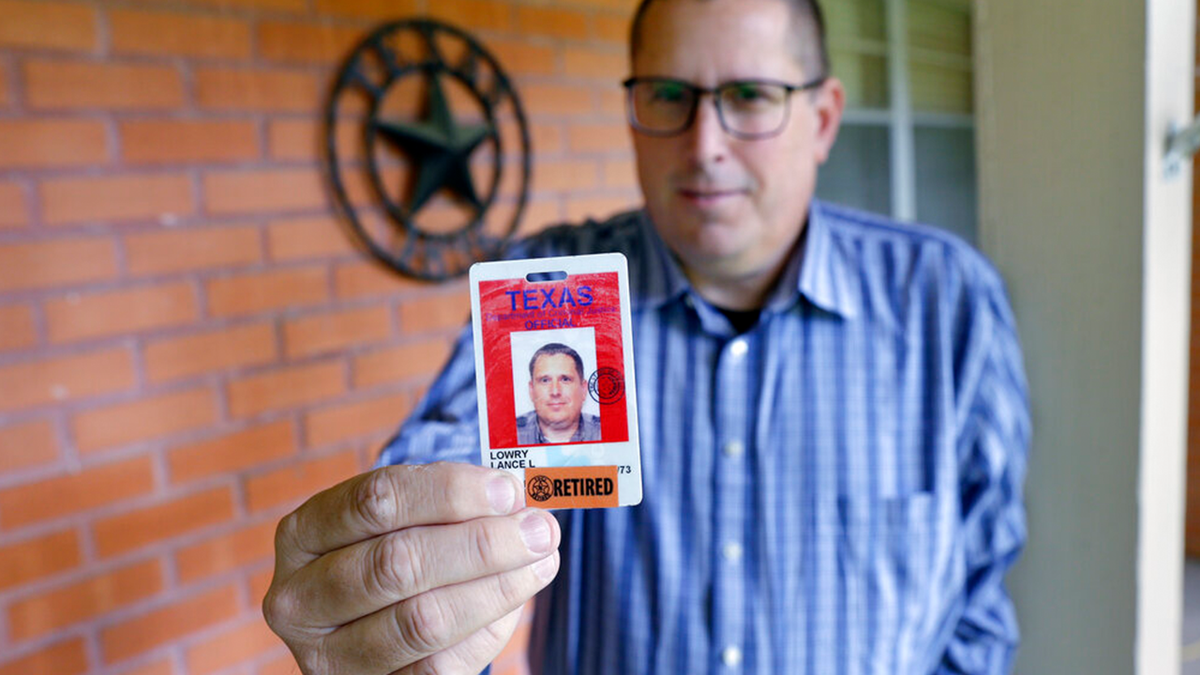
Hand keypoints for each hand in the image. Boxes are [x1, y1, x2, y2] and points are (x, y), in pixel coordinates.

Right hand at [263, 462, 560, 673]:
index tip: (508, 490)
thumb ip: (446, 501)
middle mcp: (300, 598)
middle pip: (398, 564)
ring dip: (497, 587)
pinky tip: (518, 597)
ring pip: (423, 621)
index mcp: (301, 534)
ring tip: (542, 559)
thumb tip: (515, 498)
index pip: (377, 501)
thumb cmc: (392, 546)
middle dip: (481, 543)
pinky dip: (488, 629)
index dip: (450, 492)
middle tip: (539, 529)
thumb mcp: (401, 514)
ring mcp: (329, 655)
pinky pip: (439, 667)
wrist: (364, 618)